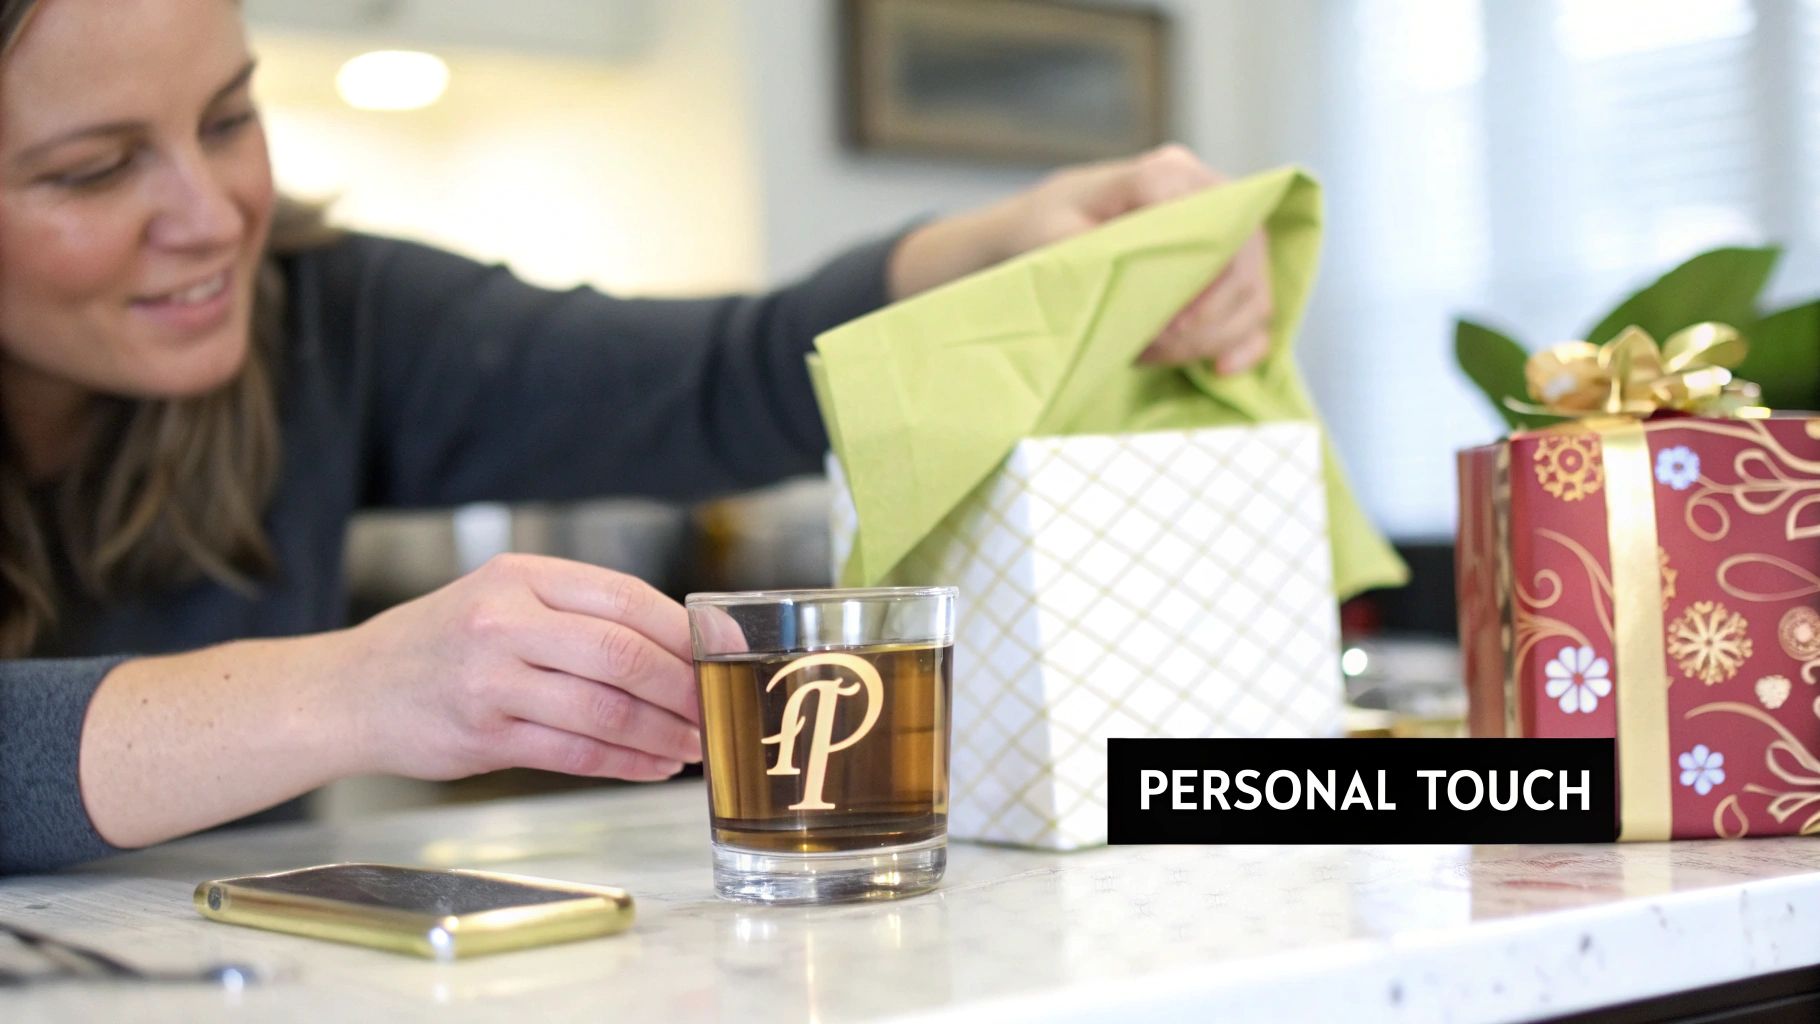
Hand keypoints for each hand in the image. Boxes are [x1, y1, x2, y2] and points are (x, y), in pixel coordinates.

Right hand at [341, 553, 701, 781]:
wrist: (352, 690)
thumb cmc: (445, 644)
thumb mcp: (505, 598)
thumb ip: (580, 614)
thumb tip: (681, 646)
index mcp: (522, 575)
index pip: (627, 598)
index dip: (687, 630)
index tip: (727, 652)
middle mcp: (506, 621)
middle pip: (623, 654)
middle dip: (683, 688)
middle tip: (716, 708)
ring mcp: (491, 680)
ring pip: (604, 709)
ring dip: (662, 733)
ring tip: (692, 744)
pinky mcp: (482, 736)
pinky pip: (574, 753)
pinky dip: (625, 762)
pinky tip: (653, 764)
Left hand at [888, 144, 1273, 374]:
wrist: (1027, 234)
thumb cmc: (1037, 229)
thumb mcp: (1052, 236)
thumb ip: (1103, 251)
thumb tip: (1151, 280)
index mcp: (1164, 173)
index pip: (1218, 223)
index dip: (1204, 280)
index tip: (1169, 324)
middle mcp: (1202, 194)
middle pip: (1245, 260)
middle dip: (1207, 319)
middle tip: (1155, 347)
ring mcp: (1217, 232)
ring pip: (1252, 289)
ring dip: (1214, 336)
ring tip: (1153, 354)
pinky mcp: (1220, 269)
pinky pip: (1254, 307)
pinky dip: (1245, 342)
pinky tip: (1220, 369)